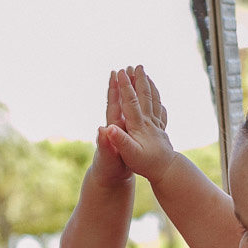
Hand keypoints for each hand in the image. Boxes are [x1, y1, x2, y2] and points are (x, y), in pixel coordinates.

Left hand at [90, 68, 134, 185]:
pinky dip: (141, 107)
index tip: (115, 73)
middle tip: (128, 67)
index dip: (113, 90)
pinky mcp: (129, 136)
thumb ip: (104, 145)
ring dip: (133, 93)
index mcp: (112, 128)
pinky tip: (147, 102)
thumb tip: (100, 130)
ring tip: (139, 78)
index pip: (113, 105)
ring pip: (129, 108)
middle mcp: (116, 126)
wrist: (110, 180)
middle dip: (124, 85)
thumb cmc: (108, 170)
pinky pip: (136, 116)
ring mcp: (123, 130)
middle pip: (121, 102)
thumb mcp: (107, 158)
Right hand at [104, 65, 175, 185]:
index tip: (121, 72)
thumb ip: (119, 140)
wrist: (166, 171)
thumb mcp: (129, 154)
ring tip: (147, 75)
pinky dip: (158, 102)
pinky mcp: (161, 130)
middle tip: (136, 66)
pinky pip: (160, 112)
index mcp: (139, 125)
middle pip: (144, 96)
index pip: (130, 101)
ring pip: (154, 101)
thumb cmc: (145, 163)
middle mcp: (149, 121)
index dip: (125, 86)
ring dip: (149, 86)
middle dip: (139, 80)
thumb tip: (108, 128)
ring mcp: (156, 125)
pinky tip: (159, 100)